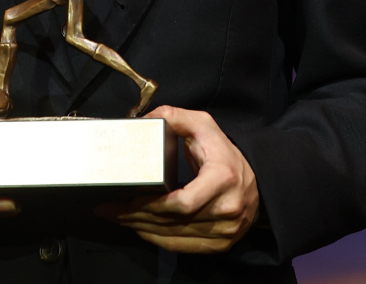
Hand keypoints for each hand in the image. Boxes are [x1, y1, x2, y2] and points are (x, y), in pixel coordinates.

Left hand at [96, 105, 258, 253]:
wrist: (257, 181)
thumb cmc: (225, 152)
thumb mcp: (204, 126)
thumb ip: (176, 117)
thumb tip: (145, 119)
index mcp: (222, 179)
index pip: (184, 203)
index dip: (154, 205)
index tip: (129, 198)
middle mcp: (226, 209)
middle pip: (174, 221)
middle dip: (136, 216)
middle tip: (109, 209)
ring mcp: (225, 231)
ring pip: (175, 237)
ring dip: (141, 229)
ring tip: (117, 217)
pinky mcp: (220, 244)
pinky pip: (183, 247)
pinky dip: (158, 240)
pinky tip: (139, 229)